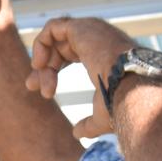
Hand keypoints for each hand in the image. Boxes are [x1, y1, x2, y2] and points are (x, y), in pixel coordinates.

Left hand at [27, 17, 135, 137]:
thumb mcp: (103, 116)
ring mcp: (90, 30)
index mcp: (103, 54)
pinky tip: (40, 65)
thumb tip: (77, 133)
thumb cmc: (121, 102)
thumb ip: (89, 124)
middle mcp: (98, 38)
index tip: (44, 93)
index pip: (70, 55)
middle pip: (59, 47)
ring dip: (42, 59)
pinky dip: (41, 44)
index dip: (52, 72)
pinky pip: (52, 28)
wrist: (130, 88)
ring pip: (54, 38)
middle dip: (43, 68)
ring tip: (37, 80)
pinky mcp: (81, 27)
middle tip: (31, 87)